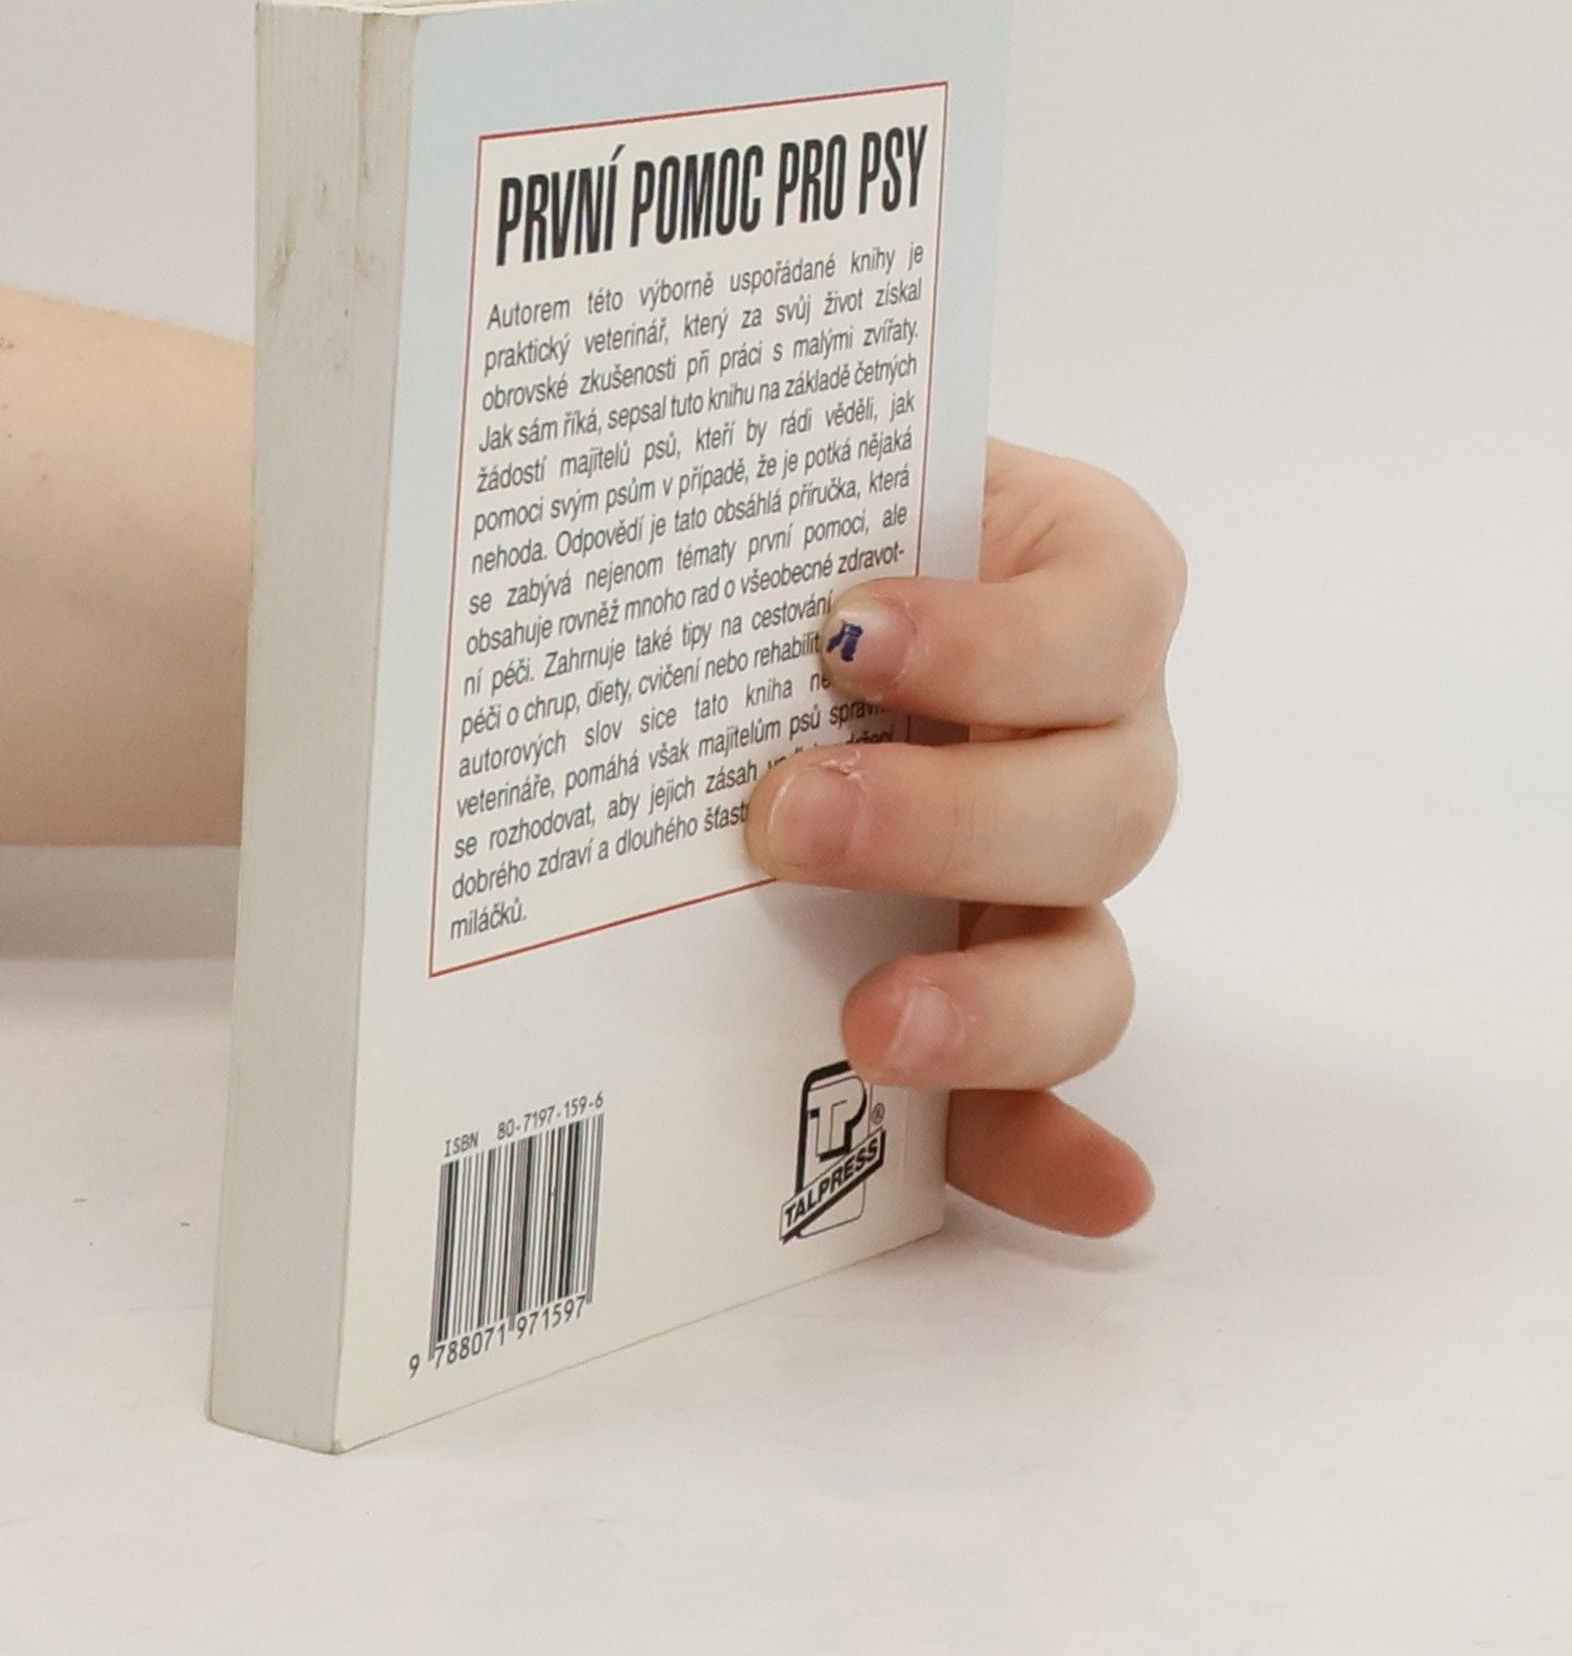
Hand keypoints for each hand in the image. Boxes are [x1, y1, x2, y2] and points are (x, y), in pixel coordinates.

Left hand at [744, 440, 1183, 1234]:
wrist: (755, 599)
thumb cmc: (779, 532)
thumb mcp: (781, 490)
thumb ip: (743, 502)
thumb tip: (559, 476)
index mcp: (1058, 581)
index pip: (1107, 601)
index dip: (1003, 636)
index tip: (847, 632)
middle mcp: (1083, 735)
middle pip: (1108, 799)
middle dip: (951, 819)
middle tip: (786, 816)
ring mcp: (1046, 877)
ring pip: (1091, 954)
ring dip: (996, 1001)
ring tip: (872, 1020)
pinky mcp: (993, 987)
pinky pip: (1053, 1082)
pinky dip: (1059, 1137)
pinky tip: (1086, 1190)